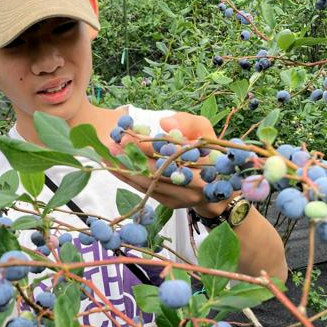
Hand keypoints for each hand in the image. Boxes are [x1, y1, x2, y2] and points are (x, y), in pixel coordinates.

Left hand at [109, 112, 228, 217]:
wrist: (218, 187)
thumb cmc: (209, 152)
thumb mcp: (204, 130)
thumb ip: (187, 122)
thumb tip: (165, 124)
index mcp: (202, 166)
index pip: (169, 155)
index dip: (147, 145)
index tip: (127, 135)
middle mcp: (190, 186)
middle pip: (154, 171)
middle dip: (131, 158)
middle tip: (111, 144)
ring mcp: (178, 198)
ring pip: (146, 183)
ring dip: (125, 169)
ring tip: (108, 155)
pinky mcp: (168, 204)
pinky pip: (144, 190)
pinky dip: (128, 178)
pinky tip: (115, 167)